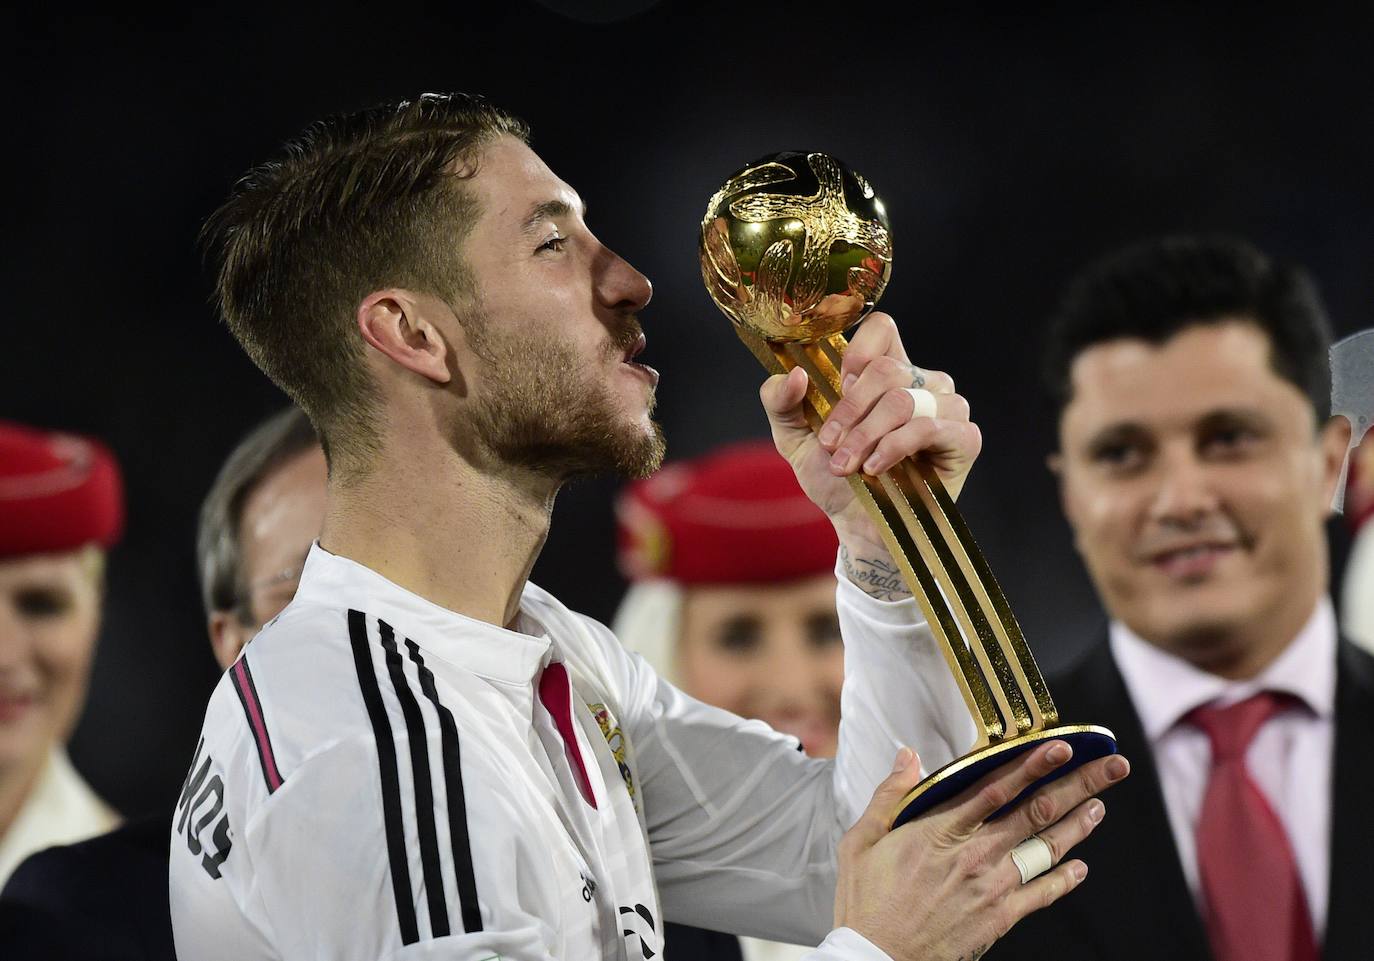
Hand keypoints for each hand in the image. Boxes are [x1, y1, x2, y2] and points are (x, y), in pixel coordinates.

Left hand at [759, 312, 979, 548]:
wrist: (857, 526)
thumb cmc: (833, 478)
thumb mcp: (793, 437)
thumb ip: (779, 400)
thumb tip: (796, 374)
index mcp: (886, 372)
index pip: (882, 329)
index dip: (858, 352)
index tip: (837, 387)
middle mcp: (921, 383)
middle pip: (886, 369)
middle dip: (849, 411)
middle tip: (831, 445)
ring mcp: (947, 408)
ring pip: (903, 399)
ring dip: (866, 436)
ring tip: (848, 466)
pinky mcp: (964, 439)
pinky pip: (930, 426)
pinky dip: (895, 447)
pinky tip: (876, 469)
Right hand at [832, 742, 1129, 960]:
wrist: (876, 960)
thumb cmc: (866, 901)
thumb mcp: (862, 841)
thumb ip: (889, 796)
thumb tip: (907, 756)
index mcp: (939, 831)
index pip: (996, 788)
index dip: (1032, 765)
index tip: (1061, 746)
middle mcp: (974, 855)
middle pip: (1035, 812)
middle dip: (1077, 785)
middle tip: (1111, 767)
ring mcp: (992, 887)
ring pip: (1045, 849)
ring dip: (1077, 826)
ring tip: (1100, 806)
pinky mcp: (999, 918)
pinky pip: (1041, 895)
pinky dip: (1064, 880)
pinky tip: (1081, 867)